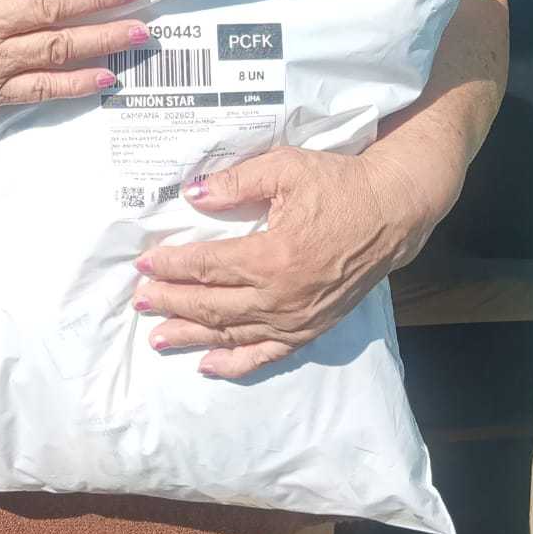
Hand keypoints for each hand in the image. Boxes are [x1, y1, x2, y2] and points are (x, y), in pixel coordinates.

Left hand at [132, 146, 435, 378]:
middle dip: (170, 302)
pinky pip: (266, 354)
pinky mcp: (311, 329)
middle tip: (140, 300)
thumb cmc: (339, 185)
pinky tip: (208, 364)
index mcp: (272, 256)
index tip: (144, 263)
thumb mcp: (286, 168)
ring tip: (158, 338)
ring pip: (231, 333)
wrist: (392, 212)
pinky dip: (235, 362)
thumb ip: (236, 183)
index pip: (206, 266)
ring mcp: (296, 318)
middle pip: (211, 305)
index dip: (171, 265)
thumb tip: (193, 195)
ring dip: (191, 336)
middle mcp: (281, 296)